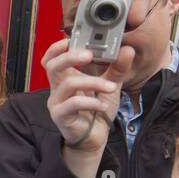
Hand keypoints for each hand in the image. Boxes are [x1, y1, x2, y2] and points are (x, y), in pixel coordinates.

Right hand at [44, 37, 132, 153]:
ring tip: (110, 87)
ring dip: (92, 82)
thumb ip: (117, 68)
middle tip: (90, 55)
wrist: (95, 138)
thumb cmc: (96, 111)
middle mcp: (57, 88)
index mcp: (65, 78)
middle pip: (52, 66)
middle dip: (70, 57)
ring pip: (68, 84)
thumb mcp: (109, 85)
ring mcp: (57, 102)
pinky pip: (73, 104)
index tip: (71, 39)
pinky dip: (91, 102)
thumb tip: (127, 49)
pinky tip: (103, 104)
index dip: (56, 48)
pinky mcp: (60, 116)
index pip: (51, 59)